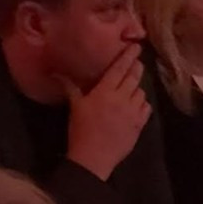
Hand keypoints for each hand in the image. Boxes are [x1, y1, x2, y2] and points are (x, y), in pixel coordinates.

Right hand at [58, 44, 150, 180]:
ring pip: (141, 92)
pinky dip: (143, 103)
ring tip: (133, 86)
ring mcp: (134, 111)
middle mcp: (123, 98)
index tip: (136, 46)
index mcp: (105, 91)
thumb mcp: (75, 106)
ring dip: (138, 87)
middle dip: (136, 67)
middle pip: (134, 77)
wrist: (94, 156)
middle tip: (137, 61)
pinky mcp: (140, 124)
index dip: (128, 56)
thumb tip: (55, 73)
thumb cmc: (81, 130)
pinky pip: (146, 108)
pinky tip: (138, 103)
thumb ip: (70, 87)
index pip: (119, 68)